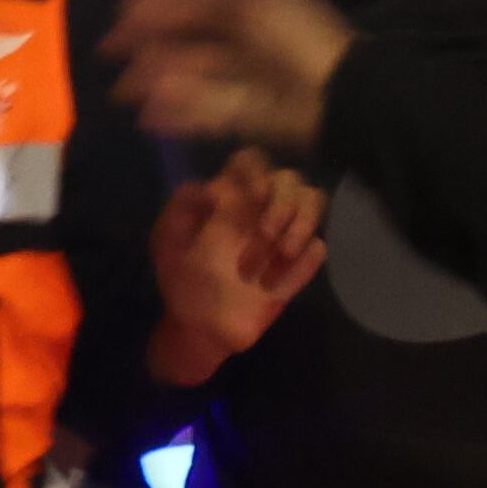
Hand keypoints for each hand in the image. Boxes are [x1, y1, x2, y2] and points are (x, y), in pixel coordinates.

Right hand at [104, 0, 351, 156]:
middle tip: (111, 51)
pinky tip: (150, 114)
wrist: (337, 94)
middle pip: (182, 29)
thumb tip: (145, 4)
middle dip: (146, 39)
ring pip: (186, 70)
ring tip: (124, 91)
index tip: (122, 12)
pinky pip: (200, 108)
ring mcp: (239, 70)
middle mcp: (239, 27)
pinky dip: (174, 111)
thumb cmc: (293, 35)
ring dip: (153, 77)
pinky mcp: (241, 109)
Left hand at [145, 150, 328, 382]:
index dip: (259, 169)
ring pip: (313, 203)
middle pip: (291, 180)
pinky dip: (305, 260)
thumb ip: (180, 209)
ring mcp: (281, 236)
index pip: (252, 160)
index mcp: (229, 196)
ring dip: (299, 228)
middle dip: (282, 205)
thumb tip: (209, 188)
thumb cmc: (179, 277)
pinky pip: (319, 248)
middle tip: (263, 235)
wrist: (199, 327)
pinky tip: (275, 283)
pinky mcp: (296, 267)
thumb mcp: (167, 242)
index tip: (254, 193)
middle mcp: (259, 209)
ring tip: (278, 256)